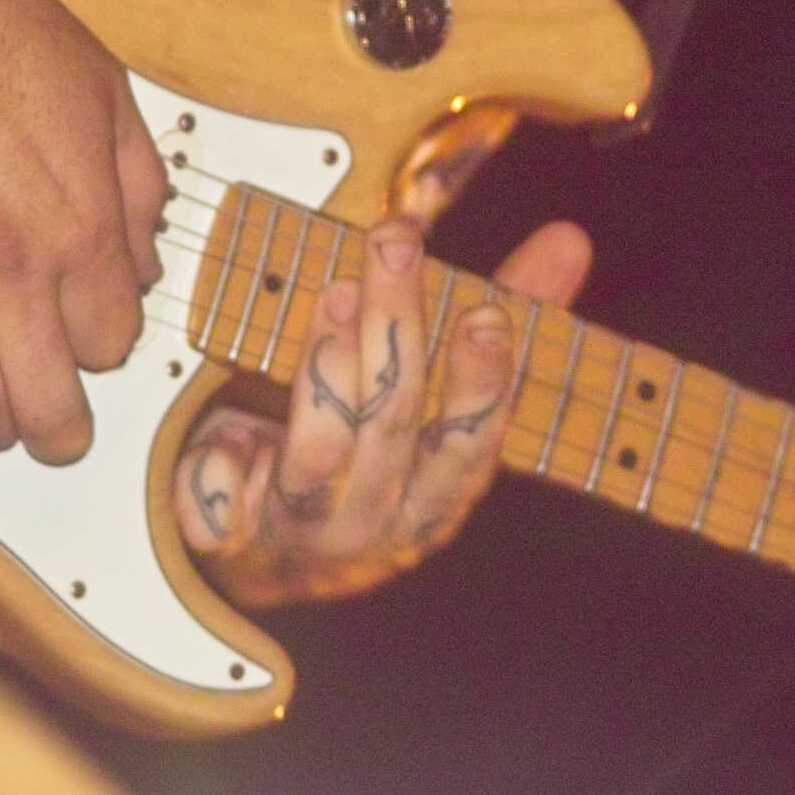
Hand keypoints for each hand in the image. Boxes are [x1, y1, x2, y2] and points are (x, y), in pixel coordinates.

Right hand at [0, 0, 168, 462]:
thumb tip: (142, 262)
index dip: (108, 346)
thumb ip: (138, 190)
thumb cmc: (1, 34)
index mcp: (80, 226)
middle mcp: (8, 263)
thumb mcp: (111, 99)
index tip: (96, 334)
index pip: (110, 343)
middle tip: (59, 434)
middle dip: (60, 432)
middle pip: (43, 403)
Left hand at [173, 217, 590, 606]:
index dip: (479, 385)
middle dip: (396, 326)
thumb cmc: (375, 450)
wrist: (273, 554)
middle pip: (391, 424)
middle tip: (396, 240)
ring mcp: (303, 528)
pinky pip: (225, 498)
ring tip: (337, 289)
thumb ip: (509, 313)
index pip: (469, 446)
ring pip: (319, 449)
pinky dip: (226, 455)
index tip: (485, 314)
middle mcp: (378, 520)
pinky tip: (232, 406)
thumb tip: (569, 240)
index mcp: (439, 496)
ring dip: (327, 364)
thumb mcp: (444, 389)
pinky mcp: (232, 530)